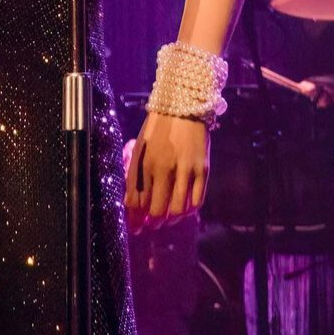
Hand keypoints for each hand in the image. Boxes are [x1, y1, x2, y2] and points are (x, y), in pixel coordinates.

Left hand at [123, 112, 208, 234]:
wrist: (183, 107)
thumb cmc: (158, 128)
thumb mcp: (140, 148)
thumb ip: (134, 175)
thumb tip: (130, 201)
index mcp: (145, 162)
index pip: (137, 200)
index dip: (135, 219)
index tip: (135, 228)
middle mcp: (164, 168)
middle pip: (157, 210)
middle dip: (152, 223)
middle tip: (151, 225)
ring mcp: (185, 170)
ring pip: (178, 210)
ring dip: (170, 219)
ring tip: (167, 219)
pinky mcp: (202, 170)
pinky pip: (197, 201)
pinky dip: (189, 211)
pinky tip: (183, 209)